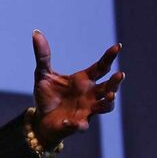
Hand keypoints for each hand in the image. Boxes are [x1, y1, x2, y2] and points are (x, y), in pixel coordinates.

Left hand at [31, 30, 123, 145]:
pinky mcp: (77, 124)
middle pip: (109, 87)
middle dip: (115, 82)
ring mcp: (86, 110)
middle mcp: (89, 94)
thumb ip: (42, 55)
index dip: (109, 57)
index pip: (101, 67)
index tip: (117, 47)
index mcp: (83, 80)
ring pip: (105, 107)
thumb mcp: (42, 73)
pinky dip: (76, 124)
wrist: (41, 119)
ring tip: (110, 96)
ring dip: (108, 102)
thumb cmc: (47, 95)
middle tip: (120, 74)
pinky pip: (81, 125)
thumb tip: (36, 32)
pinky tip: (69, 121)